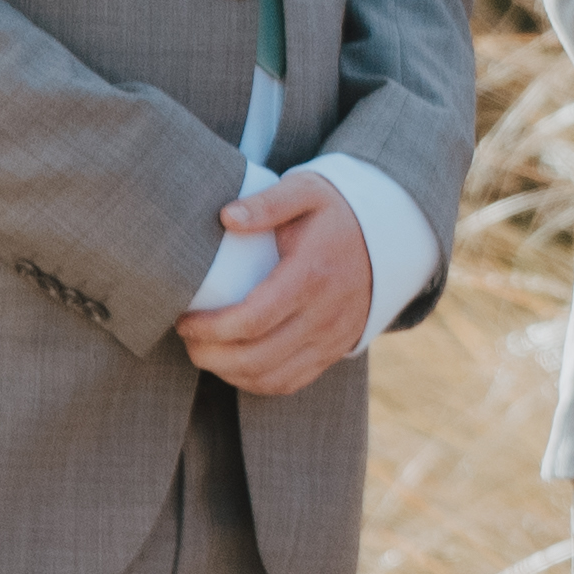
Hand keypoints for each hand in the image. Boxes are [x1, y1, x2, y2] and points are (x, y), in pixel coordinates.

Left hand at [180, 175, 376, 394]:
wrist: (388, 236)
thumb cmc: (335, 212)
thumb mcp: (306, 191)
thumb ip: (267, 202)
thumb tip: (226, 217)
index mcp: (312, 276)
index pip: (253, 319)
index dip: (210, 328)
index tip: (184, 319)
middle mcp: (325, 315)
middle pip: (257, 357)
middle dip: (210, 355)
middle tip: (187, 338)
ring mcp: (332, 338)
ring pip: (271, 377)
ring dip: (228, 372)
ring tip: (204, 351)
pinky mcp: (334, 351)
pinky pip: (290, 383)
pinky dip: (255, 382)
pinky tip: (234, 364)